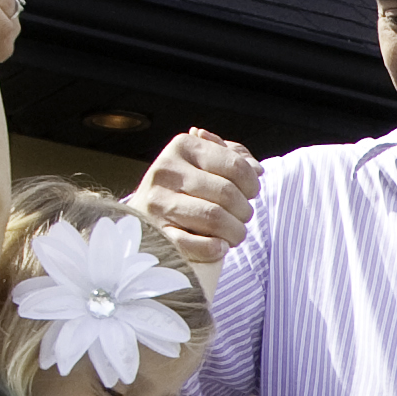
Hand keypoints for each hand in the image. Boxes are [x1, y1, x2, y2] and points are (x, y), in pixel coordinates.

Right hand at [136, 128, 260, 268]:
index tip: (250, 194)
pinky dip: (214, 249)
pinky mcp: (155, 233)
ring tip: (233, 234)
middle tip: (241, 218)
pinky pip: (194, 244)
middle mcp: (167, 170)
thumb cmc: (184, 188)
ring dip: (234, 232)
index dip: (252, 185)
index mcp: (183, 146)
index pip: (236, 165)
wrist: (140, 217)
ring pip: (214, 218)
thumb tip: (257, 169)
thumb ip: (233, 158)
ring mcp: (158, 202)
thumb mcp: (205, 162)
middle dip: (243, 211)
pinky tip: (219, 247)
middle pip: (227, 193)